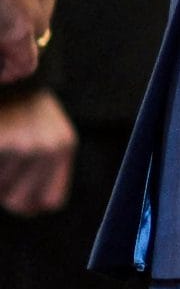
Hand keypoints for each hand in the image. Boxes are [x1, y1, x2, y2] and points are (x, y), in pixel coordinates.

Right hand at [0, 89, 73, 216]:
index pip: (51, 201)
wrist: (4, 78)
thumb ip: (43, 172)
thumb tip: (33, 209)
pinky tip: (1, 140)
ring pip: (1, 191)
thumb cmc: (18, 109)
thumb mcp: (43, 135)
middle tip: (6, 155)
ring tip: (3, 141)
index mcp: (63, 146)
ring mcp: (23, 146)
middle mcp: (48, 147)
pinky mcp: (1, 143)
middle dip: (6, 189)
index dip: (30, 203)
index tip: (17, 186)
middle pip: (20, 201)